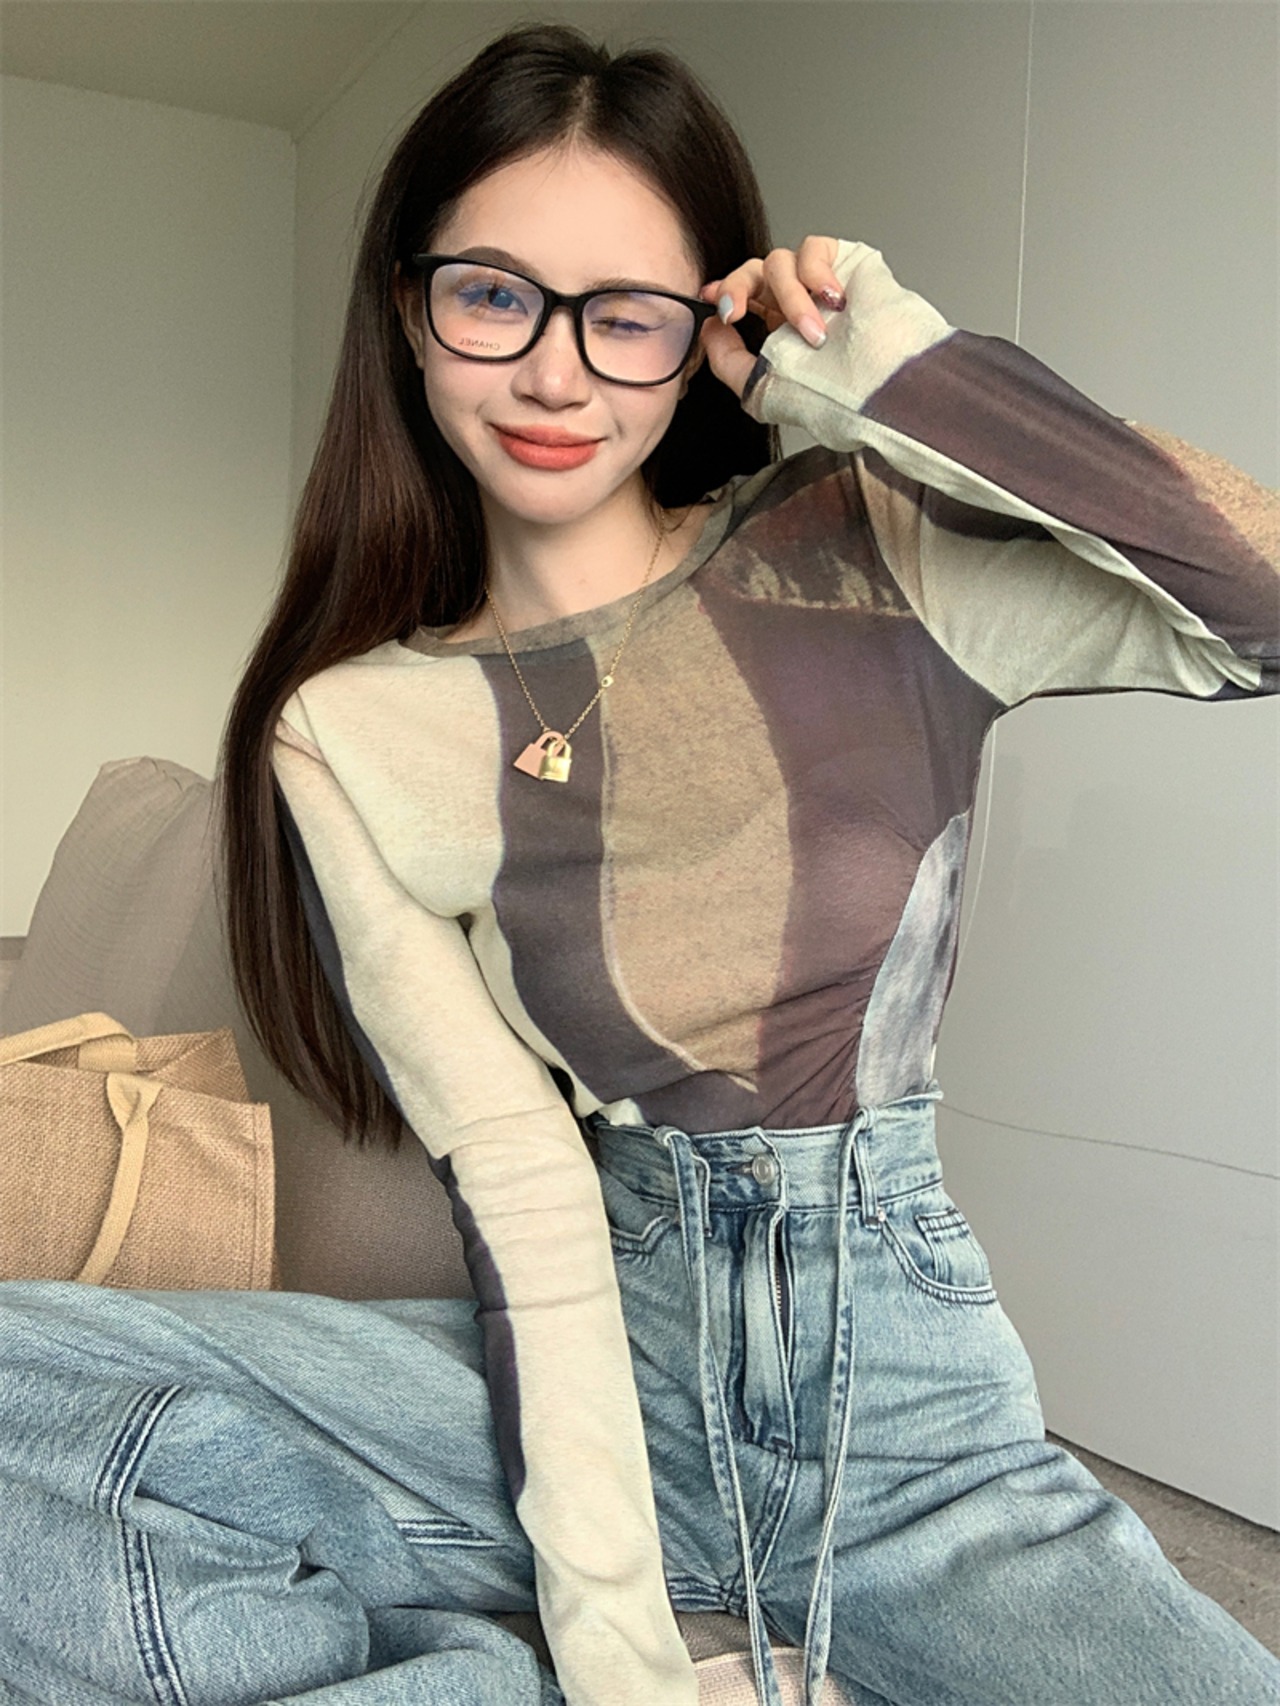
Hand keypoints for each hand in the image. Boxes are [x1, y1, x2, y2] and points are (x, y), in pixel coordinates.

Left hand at [697, 236, 846, 398]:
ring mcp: (822, 282)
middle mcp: (799, 302)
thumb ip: (726, 360)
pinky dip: (815, 271)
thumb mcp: (760, 388)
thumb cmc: (832, 397)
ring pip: (780, 262)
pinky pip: (814, 248)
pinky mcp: (848, 262)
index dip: (726, 291)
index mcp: (779, 330)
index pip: (745, 296)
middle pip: (754, 271)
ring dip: (790, 297)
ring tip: (813, 333)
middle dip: (738, 287)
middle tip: (735, 312)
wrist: (878, 391)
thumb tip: (709, 327)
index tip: (710, 298)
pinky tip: (832, 299)